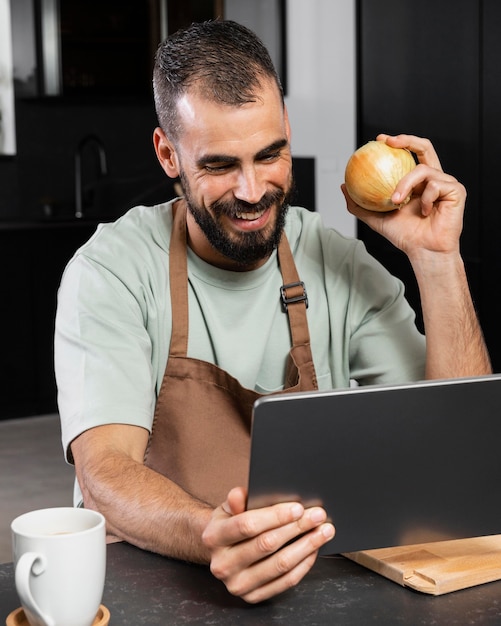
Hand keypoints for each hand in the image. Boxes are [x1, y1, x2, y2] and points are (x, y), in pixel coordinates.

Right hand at [202, 487, 334, 603]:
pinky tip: (313, 549)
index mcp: (214, 537)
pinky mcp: (253, 597)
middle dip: (297, 528)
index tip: (299, 508)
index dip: (275, 516)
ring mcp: (237, 584)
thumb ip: (236, 499)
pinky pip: (285, 581)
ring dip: (306, 546)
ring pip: (280, 565)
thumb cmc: (230, 523)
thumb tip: (240, 494)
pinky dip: (303, 564)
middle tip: (318, 516)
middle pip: (267, 544)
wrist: (221, 552)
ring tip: (323, 532)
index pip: (247, 525)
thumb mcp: (228, 507)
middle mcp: (222, 565)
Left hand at [342, 134, 465, 262]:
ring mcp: (446, 183)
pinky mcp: (456, 190)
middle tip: (388, 142)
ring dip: (405, 184)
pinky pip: (435, 185)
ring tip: (396, 201)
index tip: (379, 140)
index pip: (409, 154)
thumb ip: (360, 204)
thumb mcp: (375, 219)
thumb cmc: (404, 236)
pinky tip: (422, 212)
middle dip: (407, 139)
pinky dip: (425, 199)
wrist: (423, 251)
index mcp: (417, 182)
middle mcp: (433, 178)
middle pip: (424, 147)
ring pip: (423, 169)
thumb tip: (343, 187)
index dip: (397, 142)